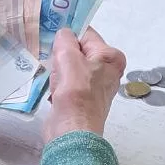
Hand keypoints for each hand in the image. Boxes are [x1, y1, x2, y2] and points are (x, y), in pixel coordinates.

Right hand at [44, 27, 125, 142]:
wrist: (72, 130)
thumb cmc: (75, 91)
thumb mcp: (68, 56)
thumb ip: (65, 38)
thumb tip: (64, 34)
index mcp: (111, 57)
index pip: (86, 34)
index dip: (68, 35)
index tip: (53, 39)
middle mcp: (109, 70)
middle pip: (79, 51)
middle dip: (62, 55)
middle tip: (53, 62)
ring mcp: (97, 85)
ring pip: (72, 67)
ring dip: (59, 70)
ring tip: (55, 79)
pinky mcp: (85, 98)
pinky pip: (69, 82)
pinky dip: (59, 83)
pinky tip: (55, 90)